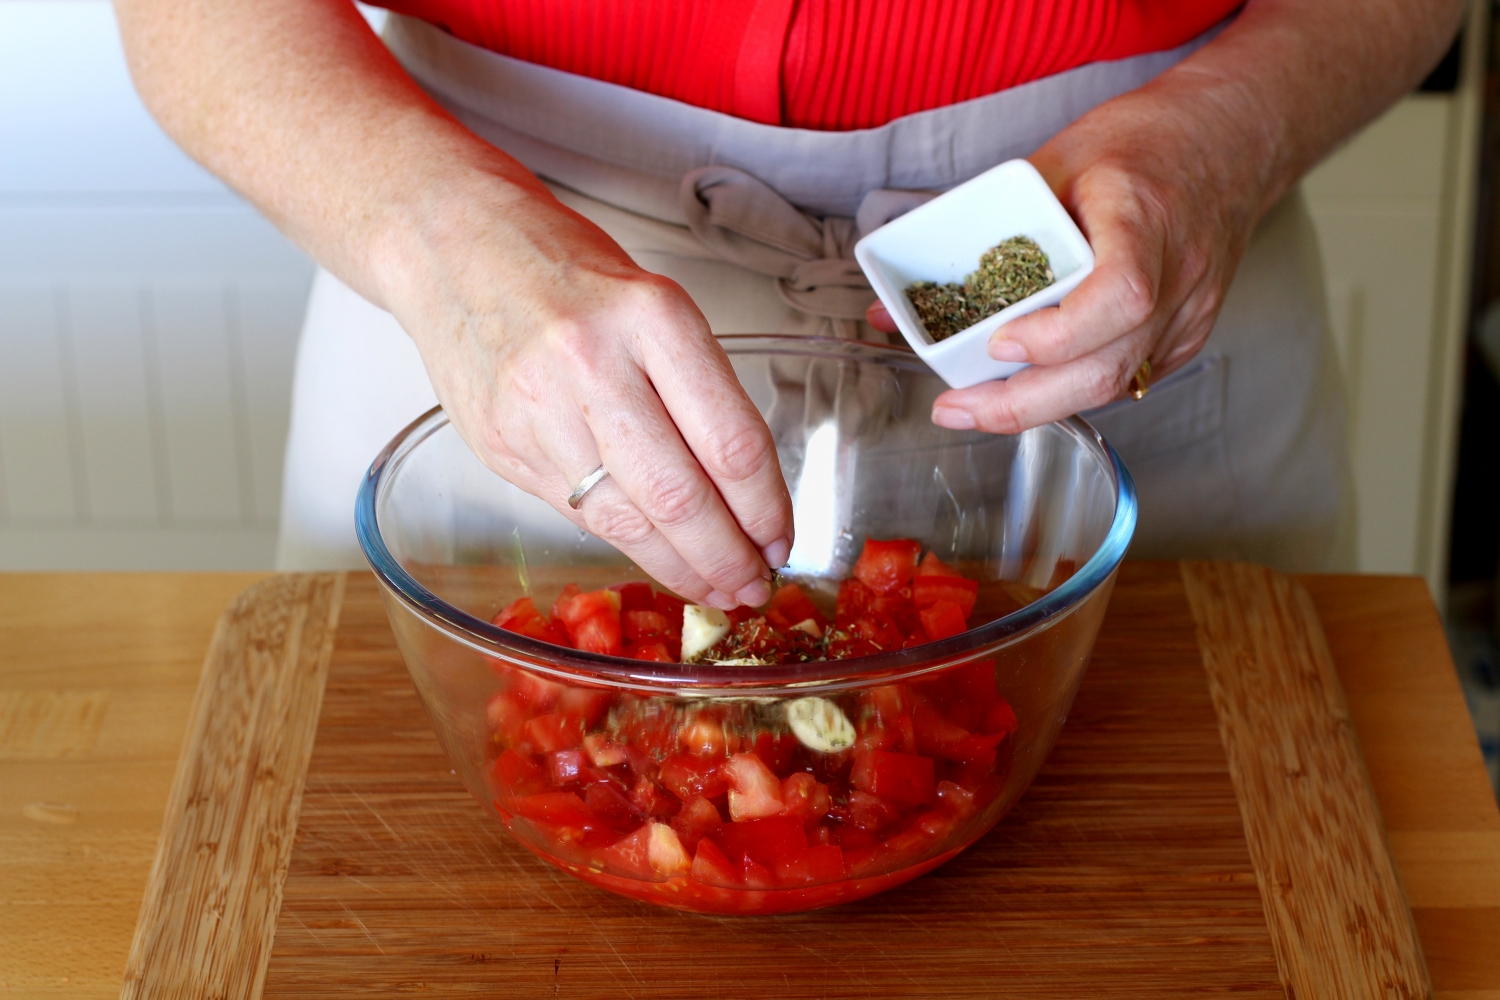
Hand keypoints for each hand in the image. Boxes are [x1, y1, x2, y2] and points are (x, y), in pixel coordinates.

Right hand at [377, 174, 792, 608]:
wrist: (452, 243)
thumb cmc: (563, 269)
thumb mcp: (652, 303)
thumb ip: (694, 388)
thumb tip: (742, 494)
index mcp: (652, 317)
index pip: (732, 442)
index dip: (766, 508)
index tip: (780, 538)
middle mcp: (594, 365)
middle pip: (682, 497)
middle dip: (728, 557)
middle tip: (753, 585)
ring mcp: (539, 411)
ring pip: (627, 522)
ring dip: (682, 568)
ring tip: (715, 587)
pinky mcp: (501, 446)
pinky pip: (579, 514)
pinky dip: (628, 545)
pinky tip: (656, 558)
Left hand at [871, 83, 1265, 432]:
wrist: (1232, 141)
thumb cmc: (1146, 141)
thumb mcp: (1060, 160)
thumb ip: (988, 226)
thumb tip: (899, 301)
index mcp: (1147, 219)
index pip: (1120, 296)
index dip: (1058, 333)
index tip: (1000, 342)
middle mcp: (1179, 276)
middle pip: (1107, 366)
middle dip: (1023, 402)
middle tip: (958, 408)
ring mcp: (1189, 313)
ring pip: (1115, 385)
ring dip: (1040, 406)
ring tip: (977, 408)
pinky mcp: (1187, 336)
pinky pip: (1127, 379)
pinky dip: (1073, 389)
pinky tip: (1032, 388)